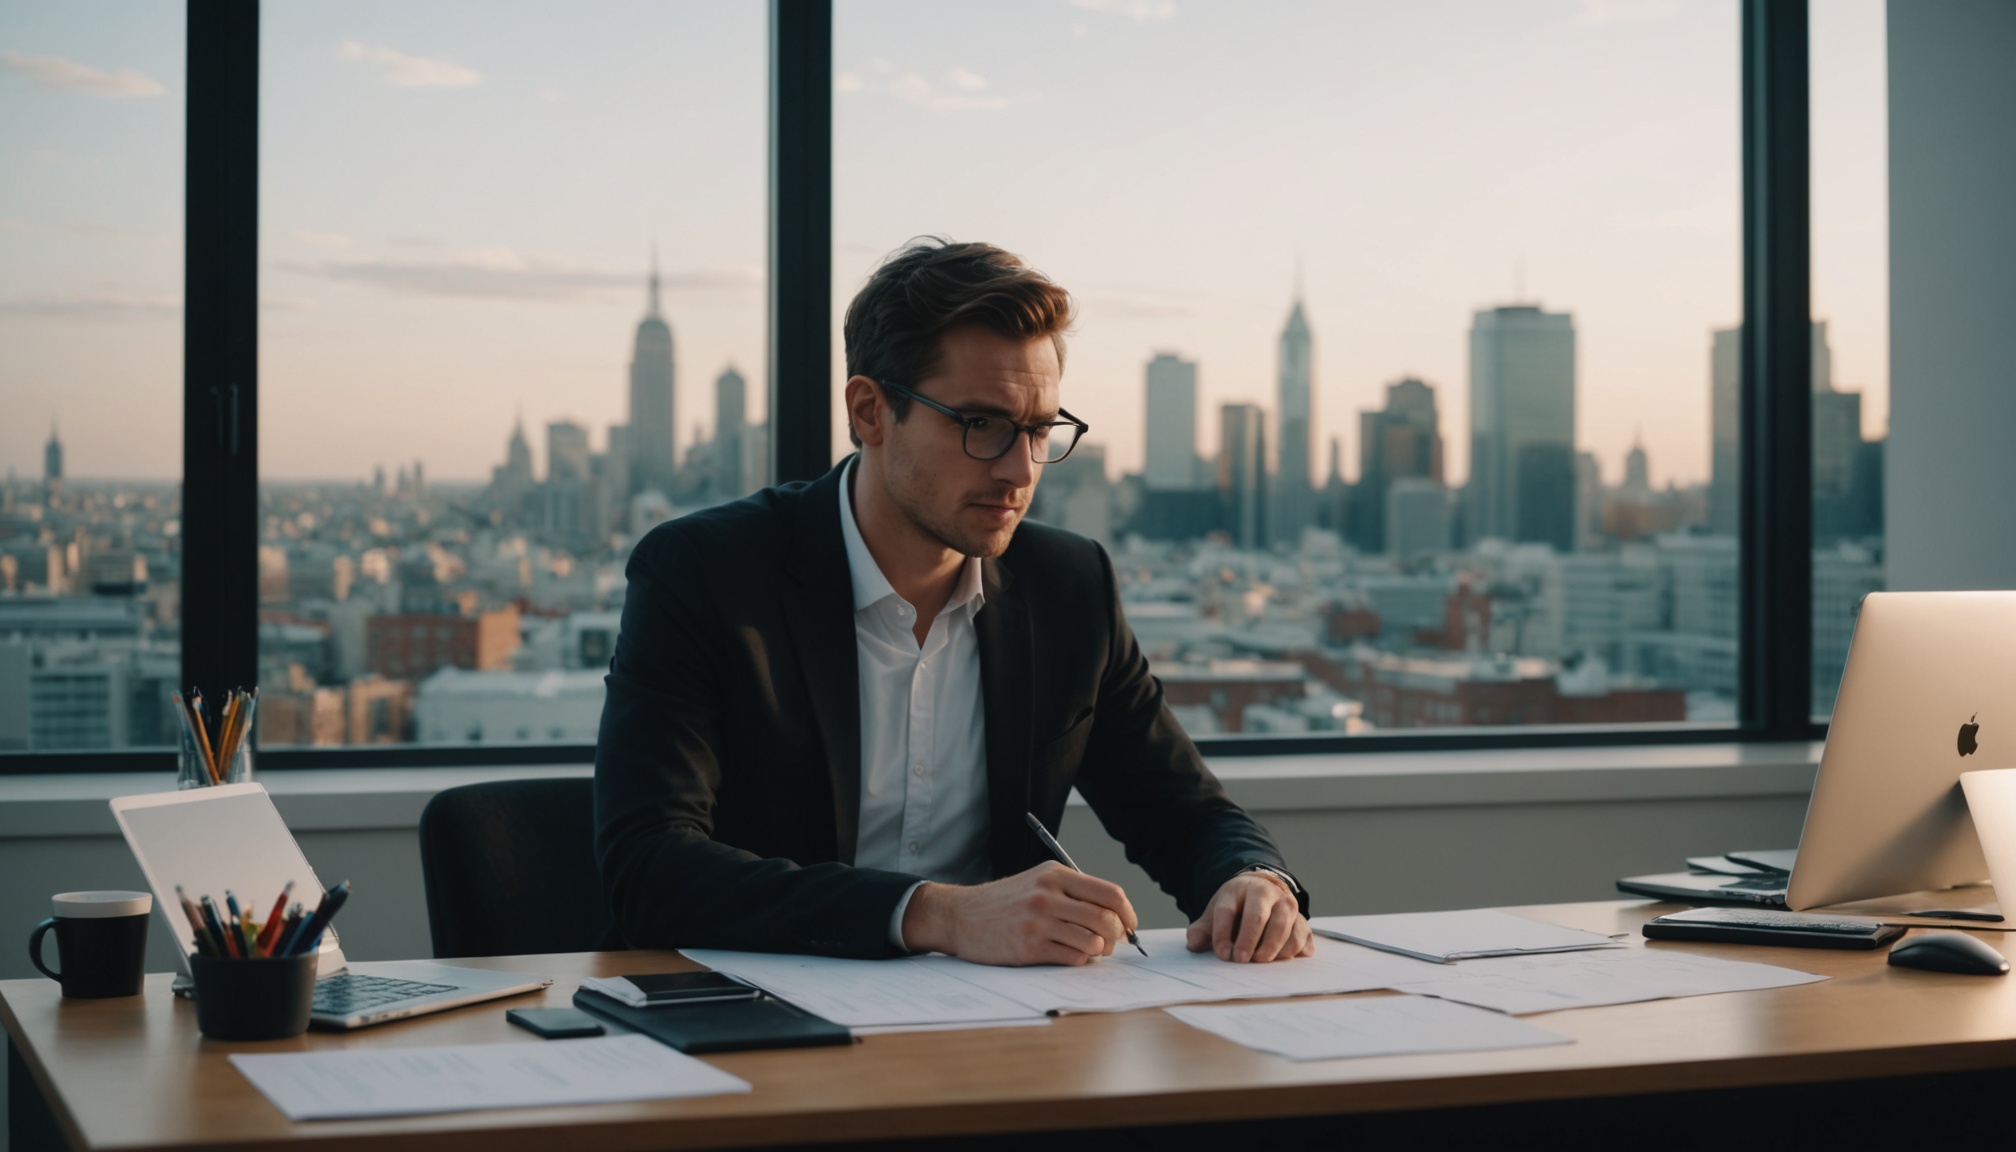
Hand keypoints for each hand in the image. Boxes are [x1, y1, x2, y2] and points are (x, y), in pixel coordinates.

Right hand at [901, 862, 1138, 965]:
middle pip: (1105, 920)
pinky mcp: (1029, 947)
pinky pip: (1073, 959)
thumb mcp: (1037, 880)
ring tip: (1088, 950)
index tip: (1130, 925)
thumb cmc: (1004, 901)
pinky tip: (1069, 954)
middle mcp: (1048, 895)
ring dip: (1097, 951)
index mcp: (1055, 874)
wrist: (961, 916)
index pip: (1110, 893)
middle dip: (1116, 936)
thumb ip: (1073, 891)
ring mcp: (1038, 922)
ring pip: (1093, 942)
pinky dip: (1079, 960)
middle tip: (1112, 943)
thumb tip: (1115, 915)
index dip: (1128, 913)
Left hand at [1185, 872, 1312, 962]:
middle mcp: (1265, 893)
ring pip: (1283, 927)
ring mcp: (1287, 904)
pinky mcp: (1302, 919)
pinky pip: (1301, 937)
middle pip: (1257, 916)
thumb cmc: (1237, 909)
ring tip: (1259, 960)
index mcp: (1238, 889)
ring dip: (1271, 948)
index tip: (1222, 954)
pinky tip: (1279, 958)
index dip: (1222, 934)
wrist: (1263, 892)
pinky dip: (1291, 951)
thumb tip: (1194, 945)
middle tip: (1241, 960)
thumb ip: (1202, 930)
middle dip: (1248, 940)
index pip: (1227, 910)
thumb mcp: (1216, 914)